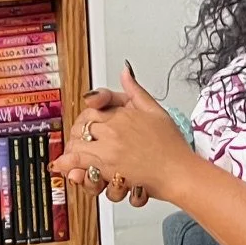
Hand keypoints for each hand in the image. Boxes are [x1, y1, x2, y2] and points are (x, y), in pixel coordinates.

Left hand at [53, 64, 190, 205]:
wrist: (178, 172)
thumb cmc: (172, 147)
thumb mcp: (156, 111)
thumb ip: (136, 91)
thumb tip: (125, 72)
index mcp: (123, 114)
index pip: (92, 110)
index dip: (86, 118)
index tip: (87, 125)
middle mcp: (114, 129)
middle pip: (82, 126)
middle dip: (78, 134)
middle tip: (79, 141)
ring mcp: (109, 148)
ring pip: (77, 142)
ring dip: (74, 149)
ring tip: (75, 155)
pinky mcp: (107, 167)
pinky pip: (79, 160)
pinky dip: (69, 162)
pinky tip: (67, 165)